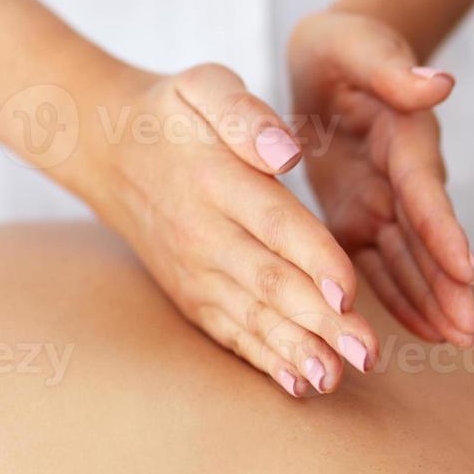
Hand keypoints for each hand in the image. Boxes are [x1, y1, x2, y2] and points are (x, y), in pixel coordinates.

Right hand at [81, 63, 380, 396]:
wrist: (106, 146)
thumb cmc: (175, 114)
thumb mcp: (205, 87)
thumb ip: (246, 114)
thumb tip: (285, 153)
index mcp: (217, 179)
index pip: (275, 224)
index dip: (314, 260)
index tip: (349, 293)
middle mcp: (205, 232)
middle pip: (272, 282)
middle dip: (322, 323)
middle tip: (367, 354)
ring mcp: (197, 271)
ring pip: (253, 317)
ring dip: (297, 352)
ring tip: (336, 379)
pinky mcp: (192, 296)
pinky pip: (230, 333)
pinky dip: (265, 361)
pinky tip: (299, 386)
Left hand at [289, 10, 473, 346]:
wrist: (337, 59)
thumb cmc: (346, 47)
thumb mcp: (360, 45)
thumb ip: (394, 69)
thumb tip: (439, 83)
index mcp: (406, 141)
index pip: (426, 194)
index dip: (446, 234)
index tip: (469, 273)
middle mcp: (406, 181)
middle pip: (431, 241)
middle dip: (452, 288)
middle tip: (473, 331)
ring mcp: (387, 204)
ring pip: (414, 262)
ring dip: (436, 303)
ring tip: (461, 343)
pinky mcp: (362, 219)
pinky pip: (384, 267)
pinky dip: (404, 300)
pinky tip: (427, 335)